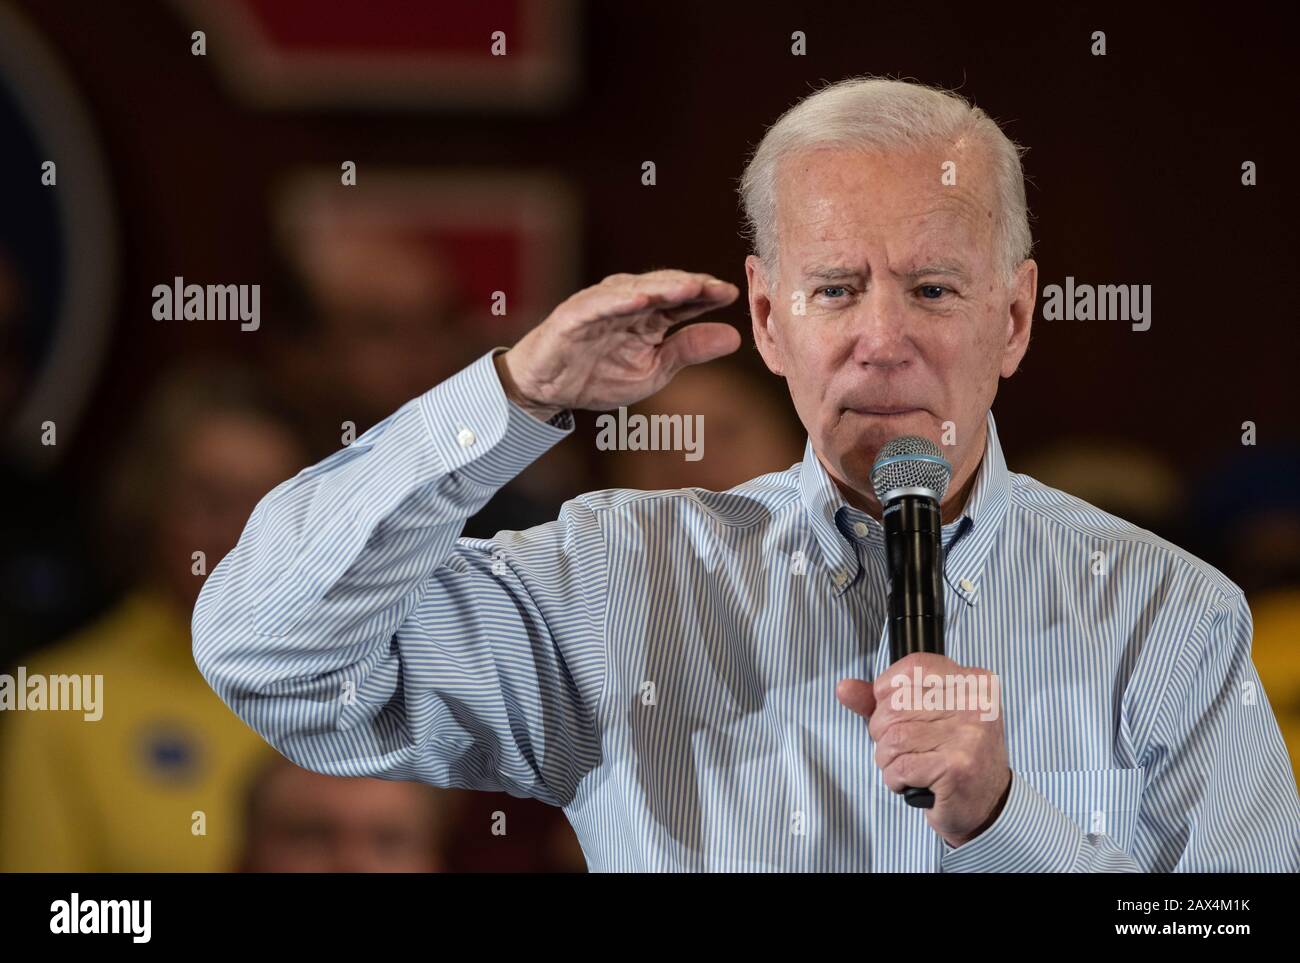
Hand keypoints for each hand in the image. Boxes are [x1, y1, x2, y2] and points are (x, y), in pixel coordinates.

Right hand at [494, 270, 740, 418]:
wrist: (550, 390)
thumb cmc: (599, 375)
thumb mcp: (654, 370)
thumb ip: (689, 350)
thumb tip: (735, 336)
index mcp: (650, 314)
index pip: (684, 300)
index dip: (708, 295)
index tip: (732, 295)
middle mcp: (628, 302)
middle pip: (665, 287)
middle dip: (692, 286)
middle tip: (718, 287)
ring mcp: (601, 305)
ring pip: (636, 289)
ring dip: (662, 287)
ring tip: (689, 286)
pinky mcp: (574, 314)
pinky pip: (598, 304)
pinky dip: (619, 300)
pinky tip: (640, 298)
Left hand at [836, 652, 1011, 847]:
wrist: (988, 804)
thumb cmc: (955, 756)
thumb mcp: (925, 717)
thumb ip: (883, 700)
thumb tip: (844, 688)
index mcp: (972, 681)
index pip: (912, 668)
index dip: (888, 692)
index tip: (898, 712)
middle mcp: (975, 704)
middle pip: (894, 706)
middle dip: (884, 733)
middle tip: (907, 749)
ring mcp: (968, 735)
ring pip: (893, 738)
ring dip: (889, 759)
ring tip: (911, 766)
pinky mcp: (957, 767)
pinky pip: (899, 767)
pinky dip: (896, 779)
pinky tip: (915, 781)